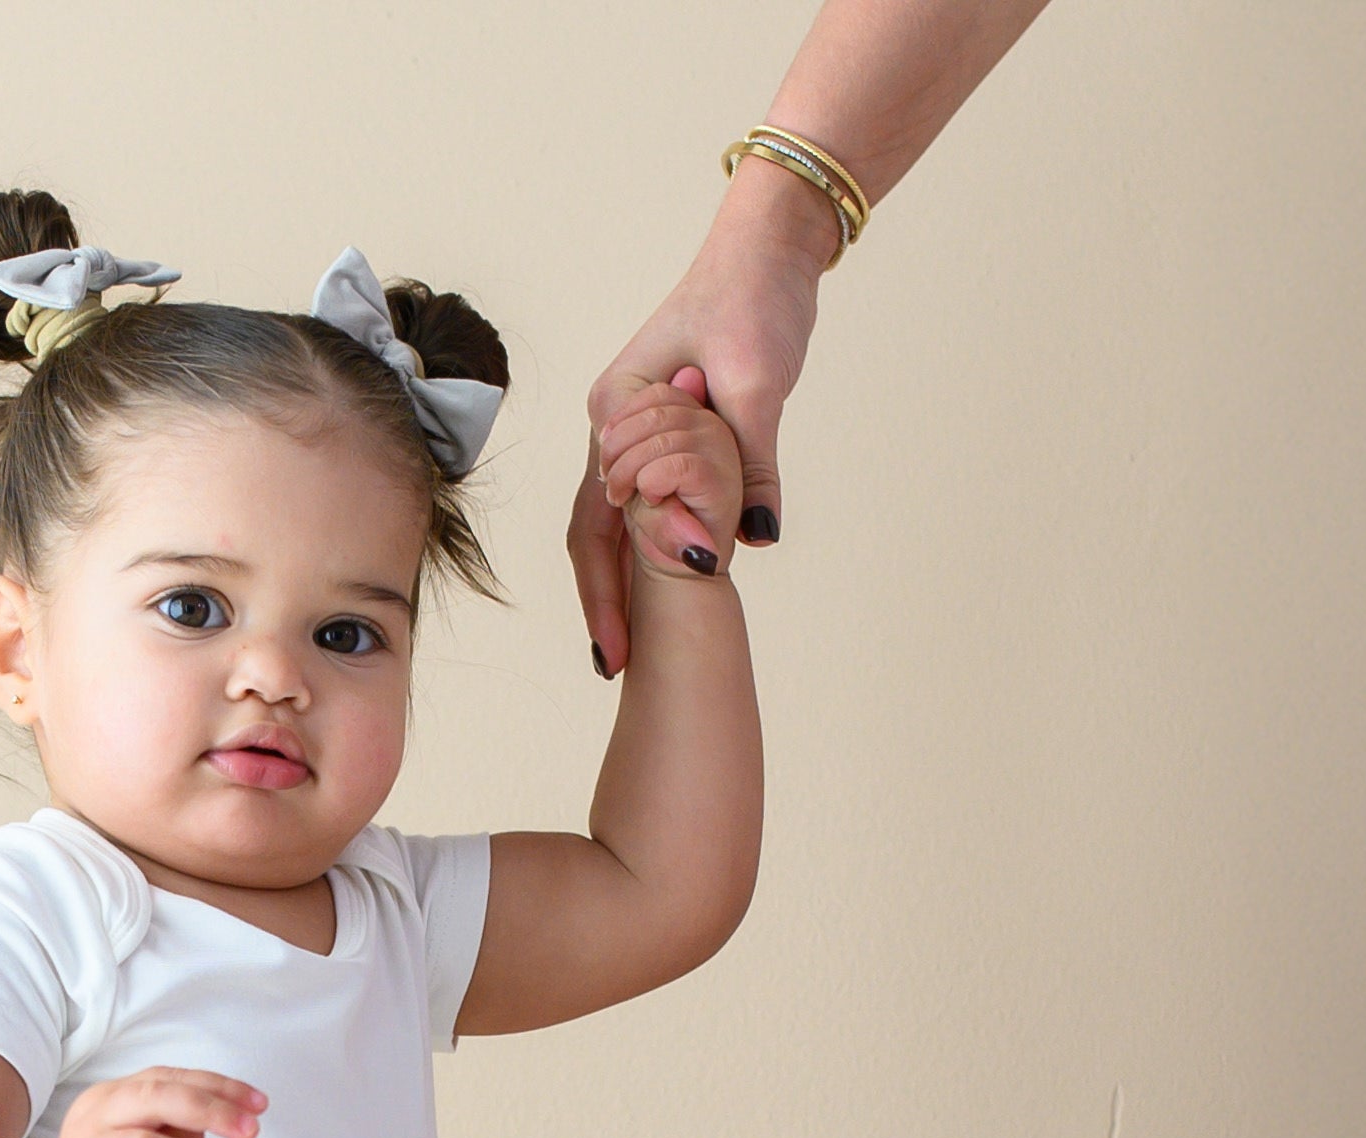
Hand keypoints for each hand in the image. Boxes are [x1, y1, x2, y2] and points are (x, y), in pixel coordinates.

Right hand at [569, 171, 832, 671]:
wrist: (772, 243)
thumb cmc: (755, 295)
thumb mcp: (758, 382)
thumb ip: (753, 462)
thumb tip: (757, 538)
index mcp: (618, 410)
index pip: (601, 518)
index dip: (613, 587)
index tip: (625, 646)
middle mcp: (613, 426)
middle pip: (594, 531)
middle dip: (604, 601)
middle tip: (614, 667)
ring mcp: (635, 429)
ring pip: (616, 522)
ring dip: (622, 583)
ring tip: (627, 647)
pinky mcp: (667, 429)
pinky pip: (647, 503)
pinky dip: (651, 549)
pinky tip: (660, 594)